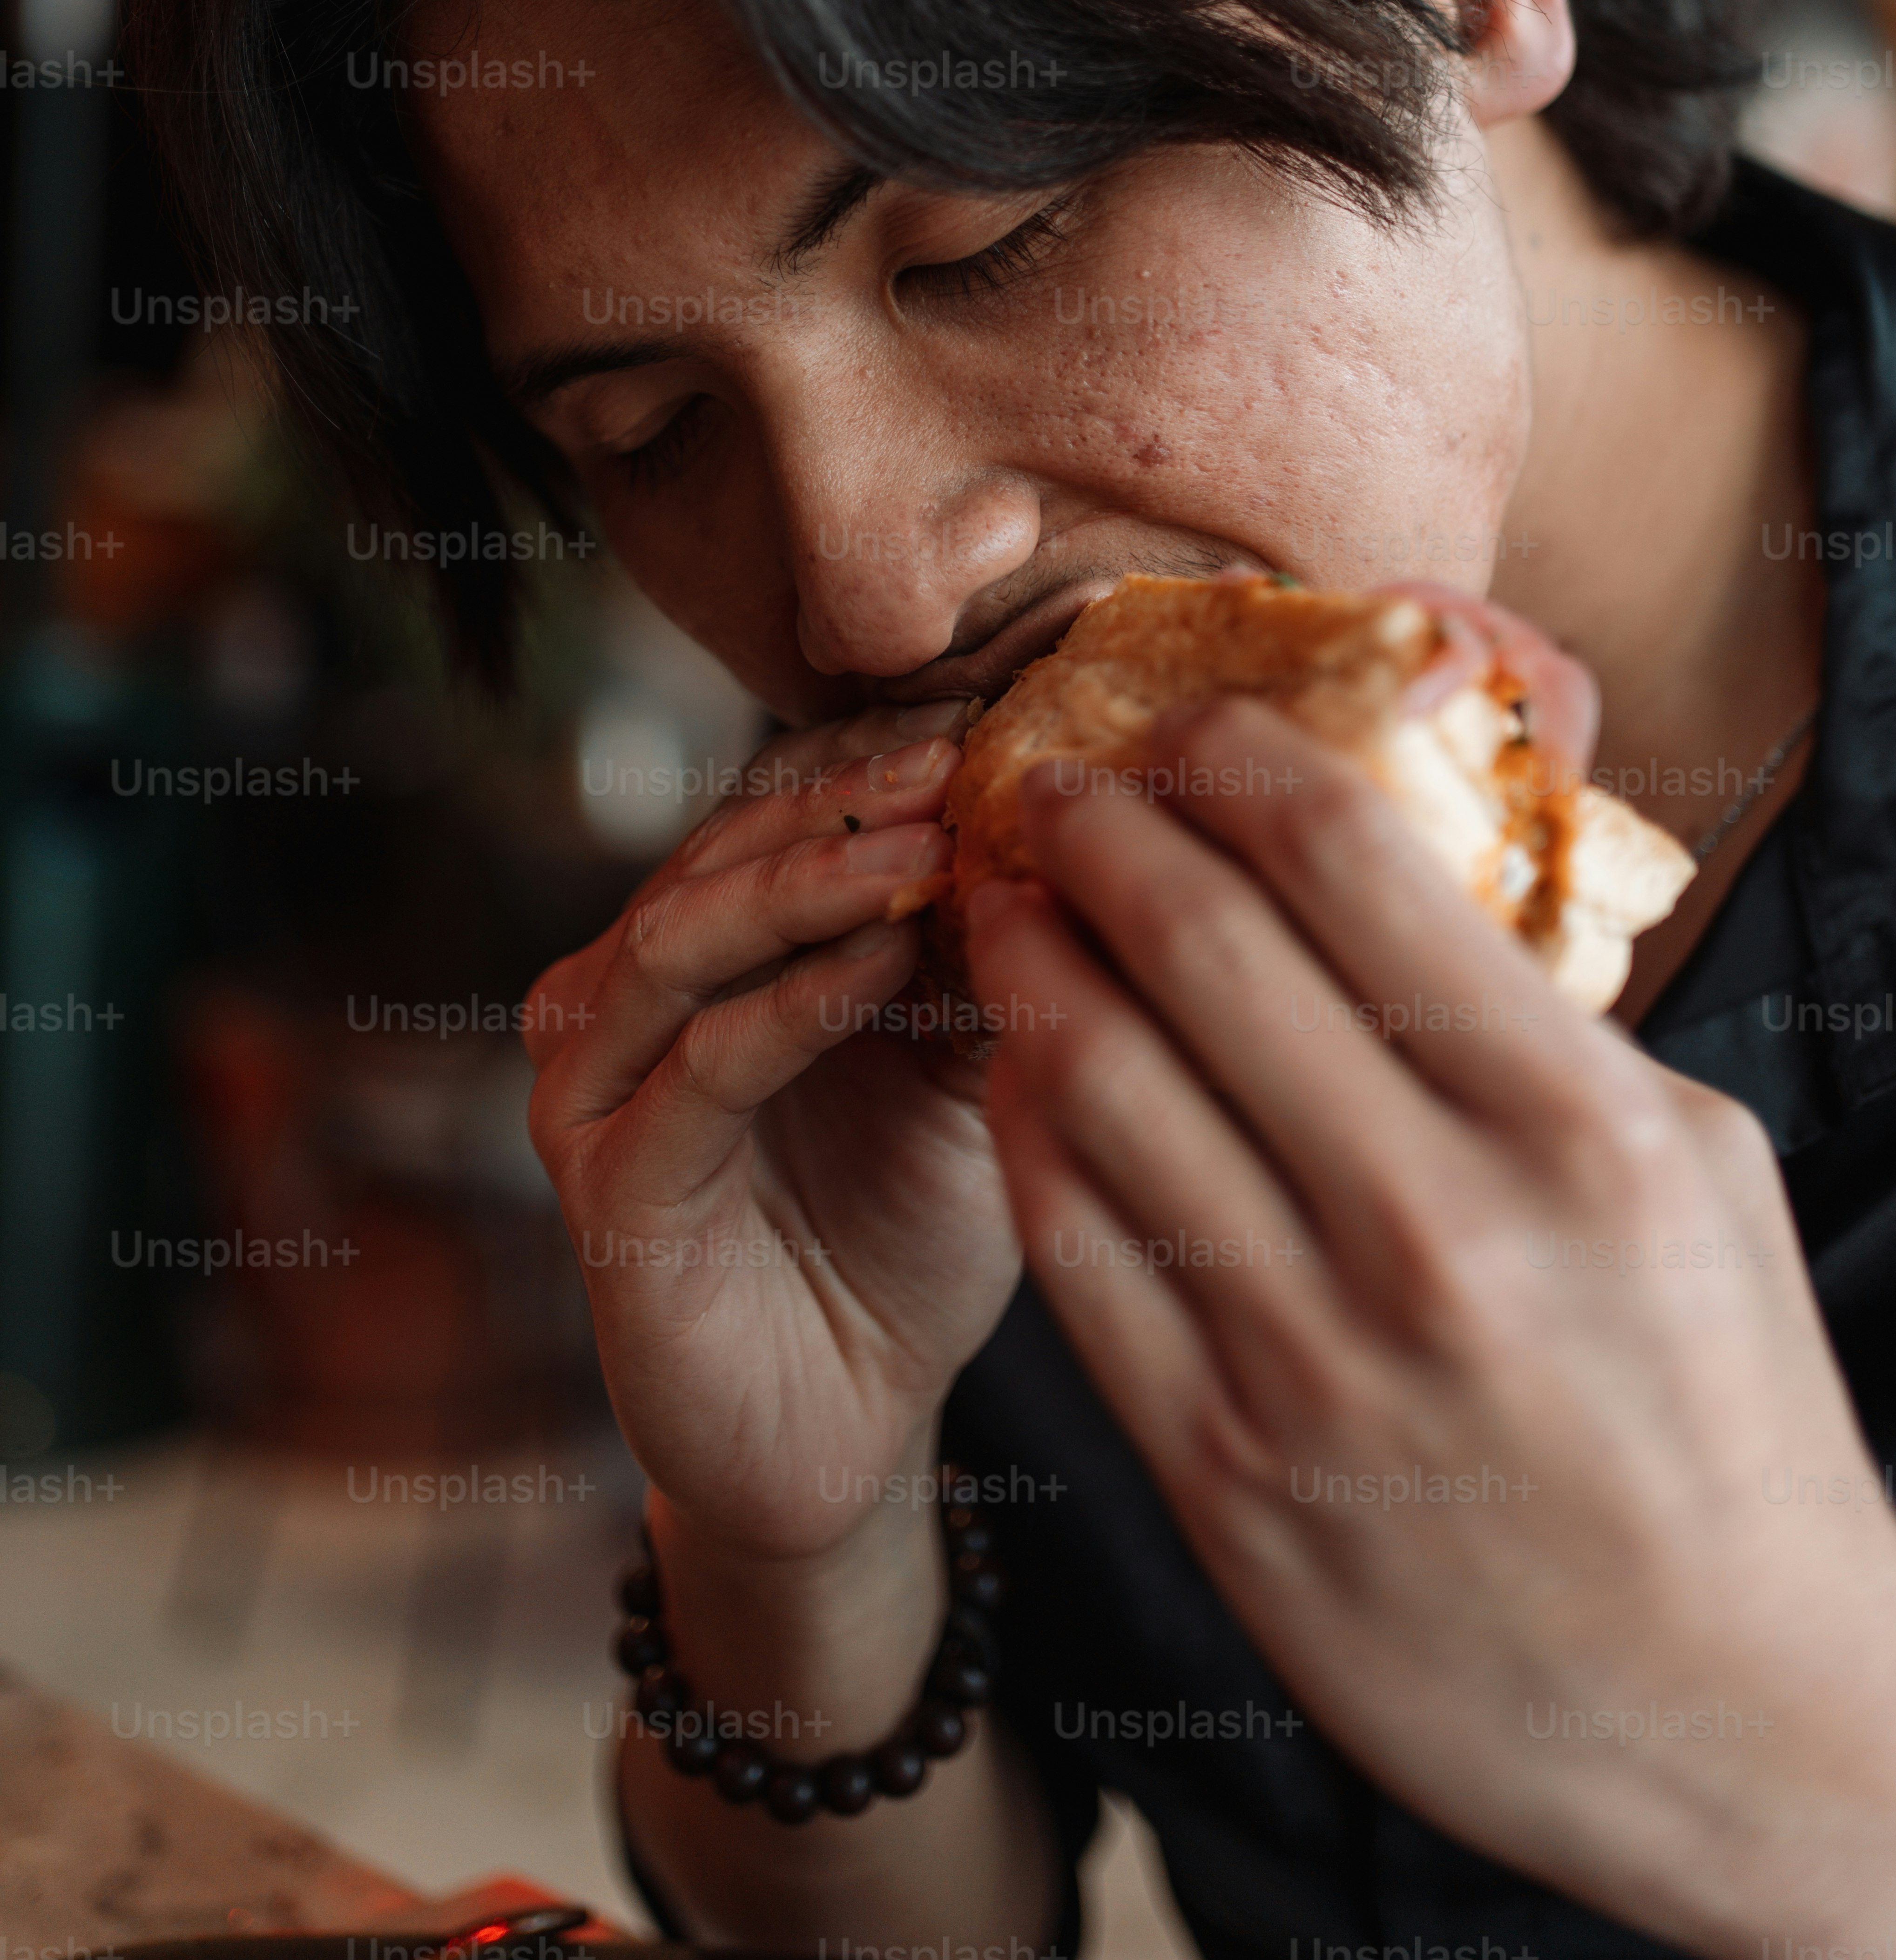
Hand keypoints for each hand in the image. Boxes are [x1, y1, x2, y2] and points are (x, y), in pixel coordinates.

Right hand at [523, 701, 1020, 1556]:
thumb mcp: (965, 1065)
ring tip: (927, 843)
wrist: (850, 1429)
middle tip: (957, 753)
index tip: (985, 710)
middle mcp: (621, 995)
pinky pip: (698, 1068)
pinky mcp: (608, 1187)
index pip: (767, 809)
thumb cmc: (905, 1233)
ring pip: (686, 938)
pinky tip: (882, 962)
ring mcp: (597, 1089)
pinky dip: (792, 1004)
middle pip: (720, 853)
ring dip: (812, 882)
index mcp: (697, 947)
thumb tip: (1054, 817)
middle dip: (844, 801)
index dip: (868, 755)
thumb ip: (979, 954)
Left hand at [961, 597, 1895, 1952]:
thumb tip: (1405, 879)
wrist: (1734, 1713)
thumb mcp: (1697, 1168)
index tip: (1190, 726)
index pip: (1352, 867)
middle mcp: (1436, 1230)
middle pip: (1201, 951)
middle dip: (1101, 832)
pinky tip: (1016, 1062)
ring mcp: (1314, 1357)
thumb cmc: (1726, 1410)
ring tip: (1006, 899)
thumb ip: (1548, 1027)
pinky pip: (1079, 1248)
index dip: (1241, 761)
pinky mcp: (1225, 1468)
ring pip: (1102, 1086)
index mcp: (1572, 1129)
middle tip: (1052, 782)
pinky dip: (1030, 1126)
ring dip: (1032, 961)